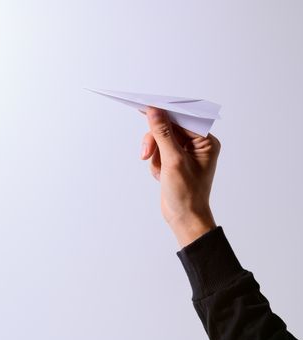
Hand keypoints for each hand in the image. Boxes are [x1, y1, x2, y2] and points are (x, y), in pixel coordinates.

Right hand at [140, 107, 220, 247]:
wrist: (184, 218)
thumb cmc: (186, 193)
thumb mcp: (173, 160)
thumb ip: (162, 133)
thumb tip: (153, 111)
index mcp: (205, 141)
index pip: (181, 119)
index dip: (163, 115)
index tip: (146, 108)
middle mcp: (197, 144)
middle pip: (167, 129)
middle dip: (156, 143)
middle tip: (146, 154)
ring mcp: (185, 153)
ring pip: (159, 140)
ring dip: (154, 155)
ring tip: (158, 171)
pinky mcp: (174, 161)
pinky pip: (157, 152)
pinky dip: (155, 163)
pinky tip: (160, 176)